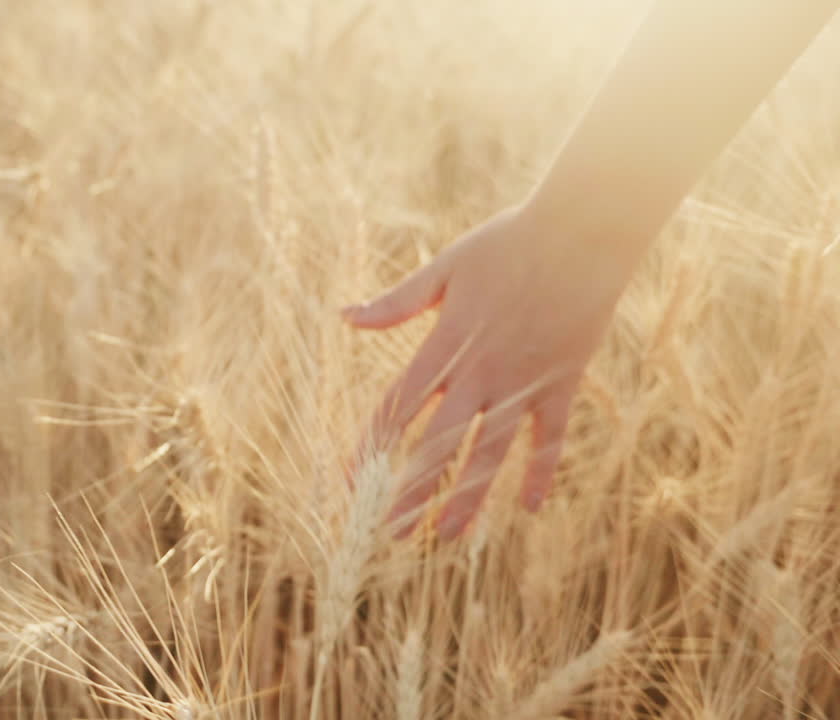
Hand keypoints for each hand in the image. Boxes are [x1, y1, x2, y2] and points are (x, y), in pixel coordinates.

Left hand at [343, 204, 639, 539]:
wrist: (583, 232)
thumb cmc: (508, 242)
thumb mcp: (445, 268)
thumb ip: (397, 302)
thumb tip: (344, 316)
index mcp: (447, 345)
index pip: (400, 406)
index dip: (374, 446)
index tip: (354, 480)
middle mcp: (482, 372)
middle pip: (440, 443)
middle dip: (414, 491)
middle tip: (393, 533)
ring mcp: (524, 382)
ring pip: (492, 452)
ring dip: (469, 496)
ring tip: (448, 536)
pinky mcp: (562, 382)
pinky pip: (551, 437)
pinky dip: (542, 471)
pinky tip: (532, 507)